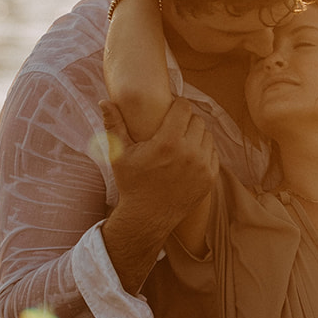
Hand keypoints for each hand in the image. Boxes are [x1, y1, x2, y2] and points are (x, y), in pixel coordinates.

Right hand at [100, 98, 217, 229]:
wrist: (147, 217)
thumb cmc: (131, 183)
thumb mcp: (119, 154)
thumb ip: (114, 125)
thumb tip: (104, 100)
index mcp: (168, 142)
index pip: (184, 108)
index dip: (177, 105)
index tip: (170, 109)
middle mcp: (189, 153)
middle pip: (197, 120)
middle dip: (186, 120)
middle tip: (173, 126)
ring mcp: (202, 167)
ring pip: (207, 135)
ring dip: (196, 134)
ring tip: (181, 140)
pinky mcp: (209, 178)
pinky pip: (213, 152)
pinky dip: (203, 151)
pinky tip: (189, 155)